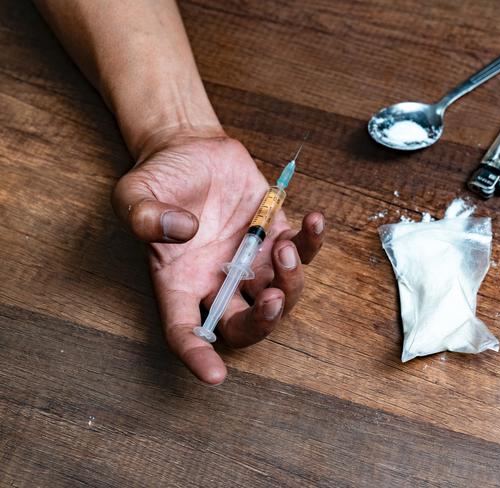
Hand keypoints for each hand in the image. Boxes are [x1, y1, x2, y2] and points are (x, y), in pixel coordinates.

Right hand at [112, 134, 324, 383]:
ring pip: (281, 295)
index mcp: (180, 282)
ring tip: (283, 248)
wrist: (190, 149)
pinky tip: (313, 220)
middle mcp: (218, 281)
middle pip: (244, 325)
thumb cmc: (160, 179)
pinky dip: (313, 242)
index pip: (185, 331)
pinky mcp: (275, 234)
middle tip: (271, 301)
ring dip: (290, 281)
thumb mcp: (135, 194)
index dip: (198, 356)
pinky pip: (302, 250)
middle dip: (263, 324)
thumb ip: (144, 216)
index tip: (214, 375)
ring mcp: (251, 261)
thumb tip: (185, 231)